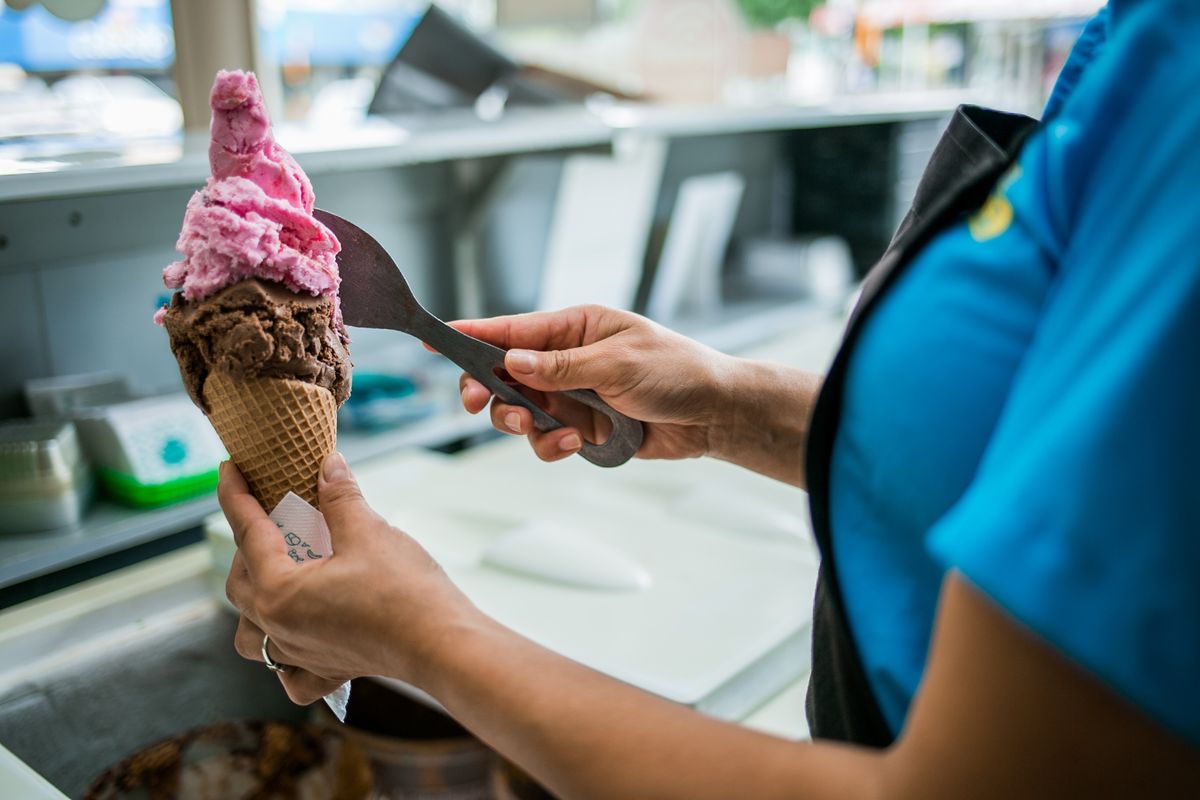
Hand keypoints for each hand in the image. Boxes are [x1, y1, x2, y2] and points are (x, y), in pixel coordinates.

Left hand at [219, 454, 478, 703]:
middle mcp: (279, 629)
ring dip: (253, 604)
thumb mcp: (367, 532)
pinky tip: (299, 638)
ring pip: (251, 635)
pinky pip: (289, 672)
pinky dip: (284, 658)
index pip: (248, 533)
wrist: (442, 643)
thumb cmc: (404, 590)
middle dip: (247, 546)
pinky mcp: (327, 671)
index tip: (228, 469)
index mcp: (279, 592)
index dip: (236, 496)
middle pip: (240, 584)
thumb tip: (329, 465)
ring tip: (273, 577)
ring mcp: (301, 656)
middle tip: (267, 516)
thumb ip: (339, 497)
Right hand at [452, 305, 735, 461]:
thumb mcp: (618, 363)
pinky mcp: (581, 427)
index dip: (470, 335)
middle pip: (503, 374)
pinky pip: (545, 439)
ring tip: (540, 428)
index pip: (512, 329)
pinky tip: (575, 443)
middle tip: (478, 404)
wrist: (713, 414)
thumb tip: (512, 362)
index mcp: (574, 327)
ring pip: (519, 412)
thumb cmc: (676, 372)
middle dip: (487, 391)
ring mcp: (572, 395)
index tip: (434, 340)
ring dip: (519, 423)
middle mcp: (566, 360)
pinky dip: (551, 444)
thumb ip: (561, 366)